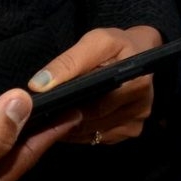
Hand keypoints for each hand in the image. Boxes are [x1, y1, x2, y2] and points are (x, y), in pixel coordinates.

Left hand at [29, 25, 161, 144]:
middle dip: (66, 117)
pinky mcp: (131, 131)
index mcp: (135, 84)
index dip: (68, 106)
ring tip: (54, 115)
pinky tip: (70, 122)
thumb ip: (68, 62)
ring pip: (93, 133)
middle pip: (92, 122)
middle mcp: (140, 108)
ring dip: (71, 128)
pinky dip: (82, 133)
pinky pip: (99, 138)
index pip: (93, 105)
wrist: (141, 52)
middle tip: (44, 110)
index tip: (46, 105)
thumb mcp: (95, 42)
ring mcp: (136, 123)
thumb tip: (39, 85)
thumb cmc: (118, 45)